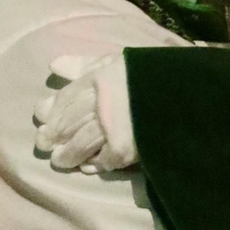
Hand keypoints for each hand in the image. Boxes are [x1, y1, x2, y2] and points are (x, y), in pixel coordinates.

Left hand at [33, 52, 137, 174]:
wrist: (188, 95)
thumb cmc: (148, 75)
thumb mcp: (116, 62)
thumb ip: (84, 64)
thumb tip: (53, 65)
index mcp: (101, 79)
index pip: (66, 98)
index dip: (51, 110)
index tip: (41, 117)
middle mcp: (103, 103)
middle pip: (69, 122)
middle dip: (54, 134)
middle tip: (44, 145)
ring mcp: (113, 128)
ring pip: (81, 143)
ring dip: (68, 154)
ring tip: (61, 161)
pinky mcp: (126, 148)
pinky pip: (104, 159)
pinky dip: (95, 164)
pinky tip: (88, 167)